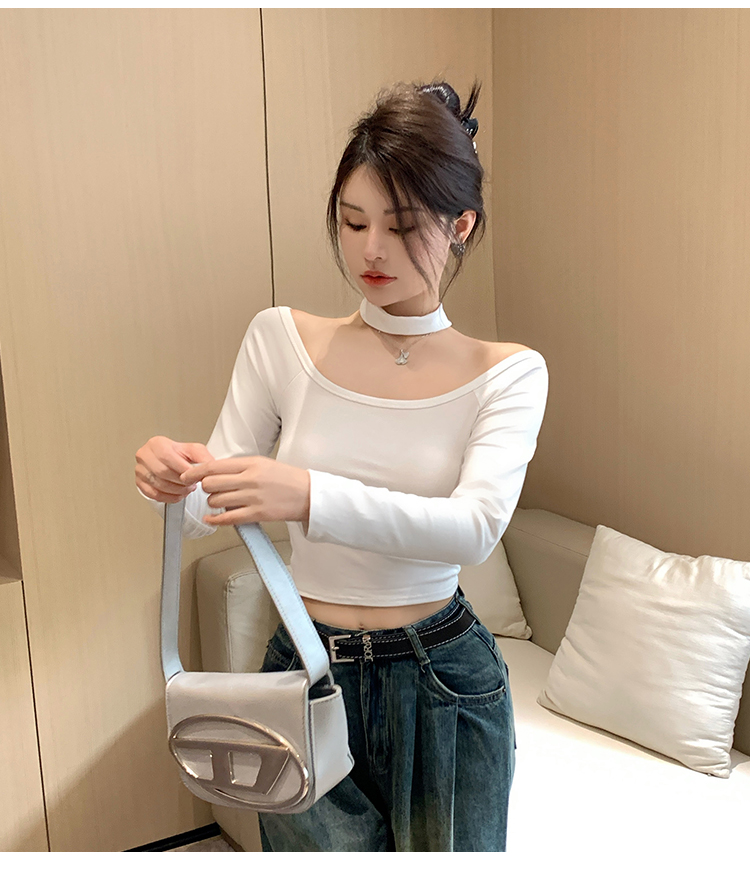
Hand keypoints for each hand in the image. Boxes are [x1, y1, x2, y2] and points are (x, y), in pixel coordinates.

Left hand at [179, 456, 310, 526]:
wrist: (308, 494)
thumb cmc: (286, 479)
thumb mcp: (263, 463)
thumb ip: (239, 467)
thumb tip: (214, 471)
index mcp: (251, 463)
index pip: (214, 466)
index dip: (195, 472)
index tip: (187, 476)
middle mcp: (250, 479)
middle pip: (211, 484)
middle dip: (205, 488)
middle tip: (208, 490)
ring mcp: (253, 497)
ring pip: (216, 501)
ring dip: (212, 503)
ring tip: (218, 503)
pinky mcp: (257, 514)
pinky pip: (227, 518)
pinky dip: (215, 519)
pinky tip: (211, 519)